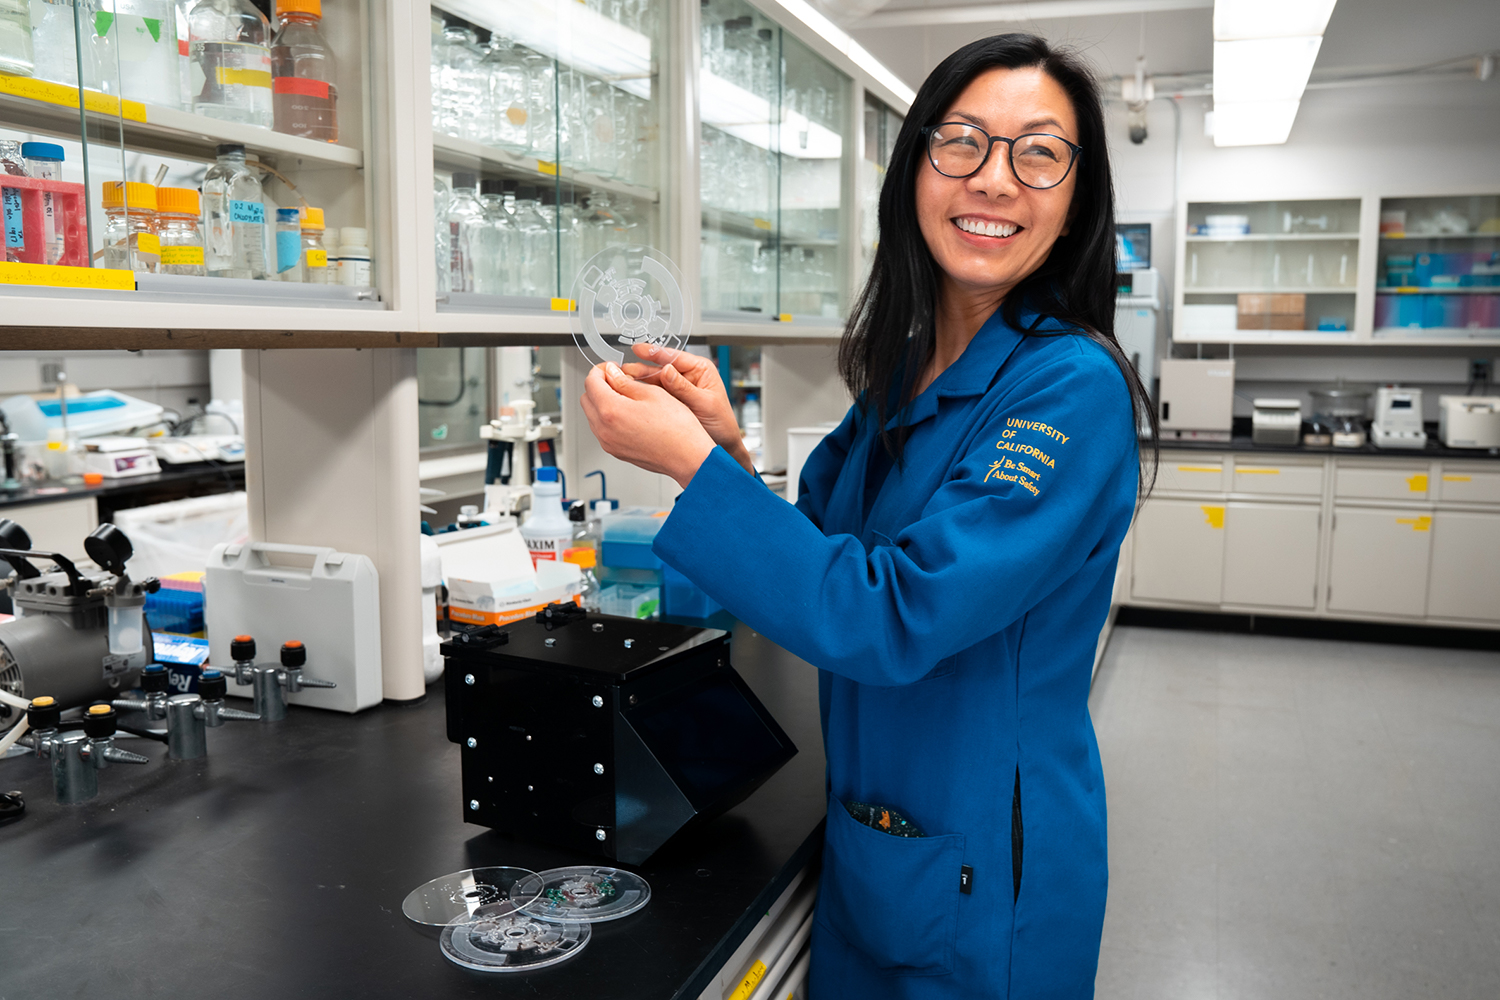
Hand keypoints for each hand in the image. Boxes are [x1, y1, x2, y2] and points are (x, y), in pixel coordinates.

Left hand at [581, 362, 716, 488]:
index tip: (611, 368)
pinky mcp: (616, 451)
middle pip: (586, 399)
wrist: (687, 457)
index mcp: (611, 411)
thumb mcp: (652, 393)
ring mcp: (608, 443)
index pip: (591, 382)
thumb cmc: (677, 429)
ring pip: (593, 415)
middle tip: (618, 379)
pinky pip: (602, 430)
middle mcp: (604, 430)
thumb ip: (625, 382)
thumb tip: (612, 374)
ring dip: (603, 402)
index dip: (600, 370)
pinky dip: (609, 418)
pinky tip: (629, 413)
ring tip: (627, 397)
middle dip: (598, 385)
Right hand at [621, 344, 753, 473]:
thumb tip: (668, 371)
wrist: (722, 444)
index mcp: (700, 370)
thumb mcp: (704, 403)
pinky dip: (641, 393)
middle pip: (659, 367)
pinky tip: (630, 393)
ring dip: (638, 381)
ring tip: (622, 381)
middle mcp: (687, 376)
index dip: (655, 352)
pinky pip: (653, 394)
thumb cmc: (721, 422)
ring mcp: (677, 388)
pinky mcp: (670, 401)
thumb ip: (684, 388)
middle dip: (641, 368)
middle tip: (624, 369)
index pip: (674, 356)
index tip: (639, 349)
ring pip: (653, 381)